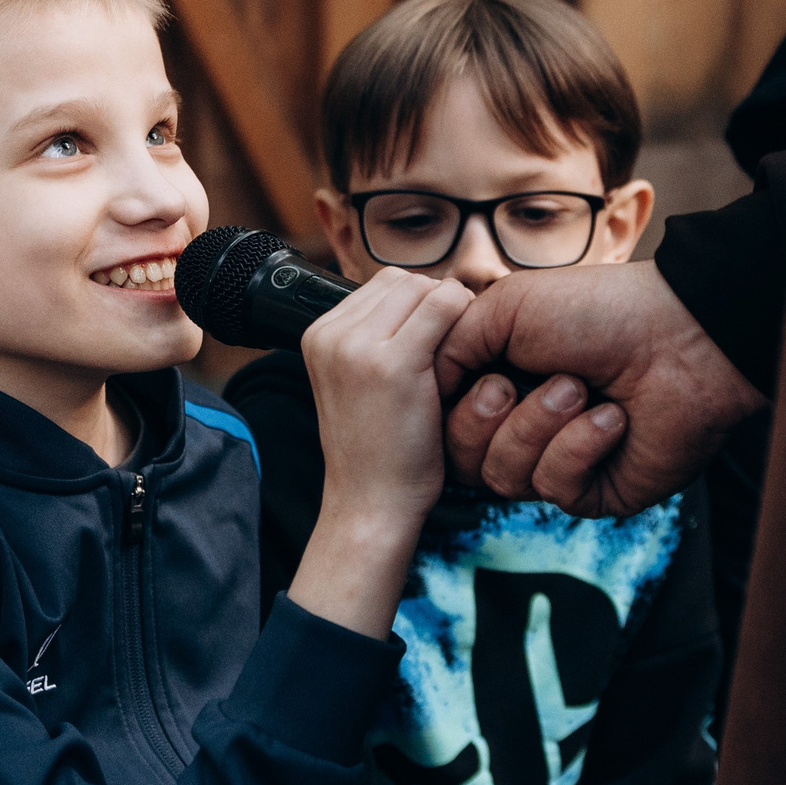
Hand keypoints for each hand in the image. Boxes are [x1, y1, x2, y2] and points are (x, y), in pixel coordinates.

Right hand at [285, 268, 473, 636]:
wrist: (370, 504)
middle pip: (407, 280)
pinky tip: (464, 369)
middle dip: (437, 309)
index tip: (432, 348)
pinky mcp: (393, 363)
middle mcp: (332, 332)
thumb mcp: (357, 382)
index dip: (419, 309)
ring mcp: (358, 346)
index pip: (385, 283)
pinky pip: (447, 307)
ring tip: (451, 367)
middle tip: (449, 358)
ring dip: (453, 319)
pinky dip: (467, 328)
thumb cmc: (377, 448)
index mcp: (318, 333)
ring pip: (429, 288)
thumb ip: (376, 336)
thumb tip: (429, 292)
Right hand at [436, 261, 760, 518]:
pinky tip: (612, 418)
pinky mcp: (595, 491)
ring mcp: (558, 460)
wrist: (677, 336)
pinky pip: (554, 488)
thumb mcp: (505, 307)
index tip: (470, 377)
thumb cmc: (595, 310)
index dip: (445, 408)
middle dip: (486, 419)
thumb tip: (422, 389)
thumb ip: (447, 345)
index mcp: (501, 380)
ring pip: (503, 476)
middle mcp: (524, 424)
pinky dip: (579, 447)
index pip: (442, 421)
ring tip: (581, 389)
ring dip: (538, 426)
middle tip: (518, 382)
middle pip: (461, 458)